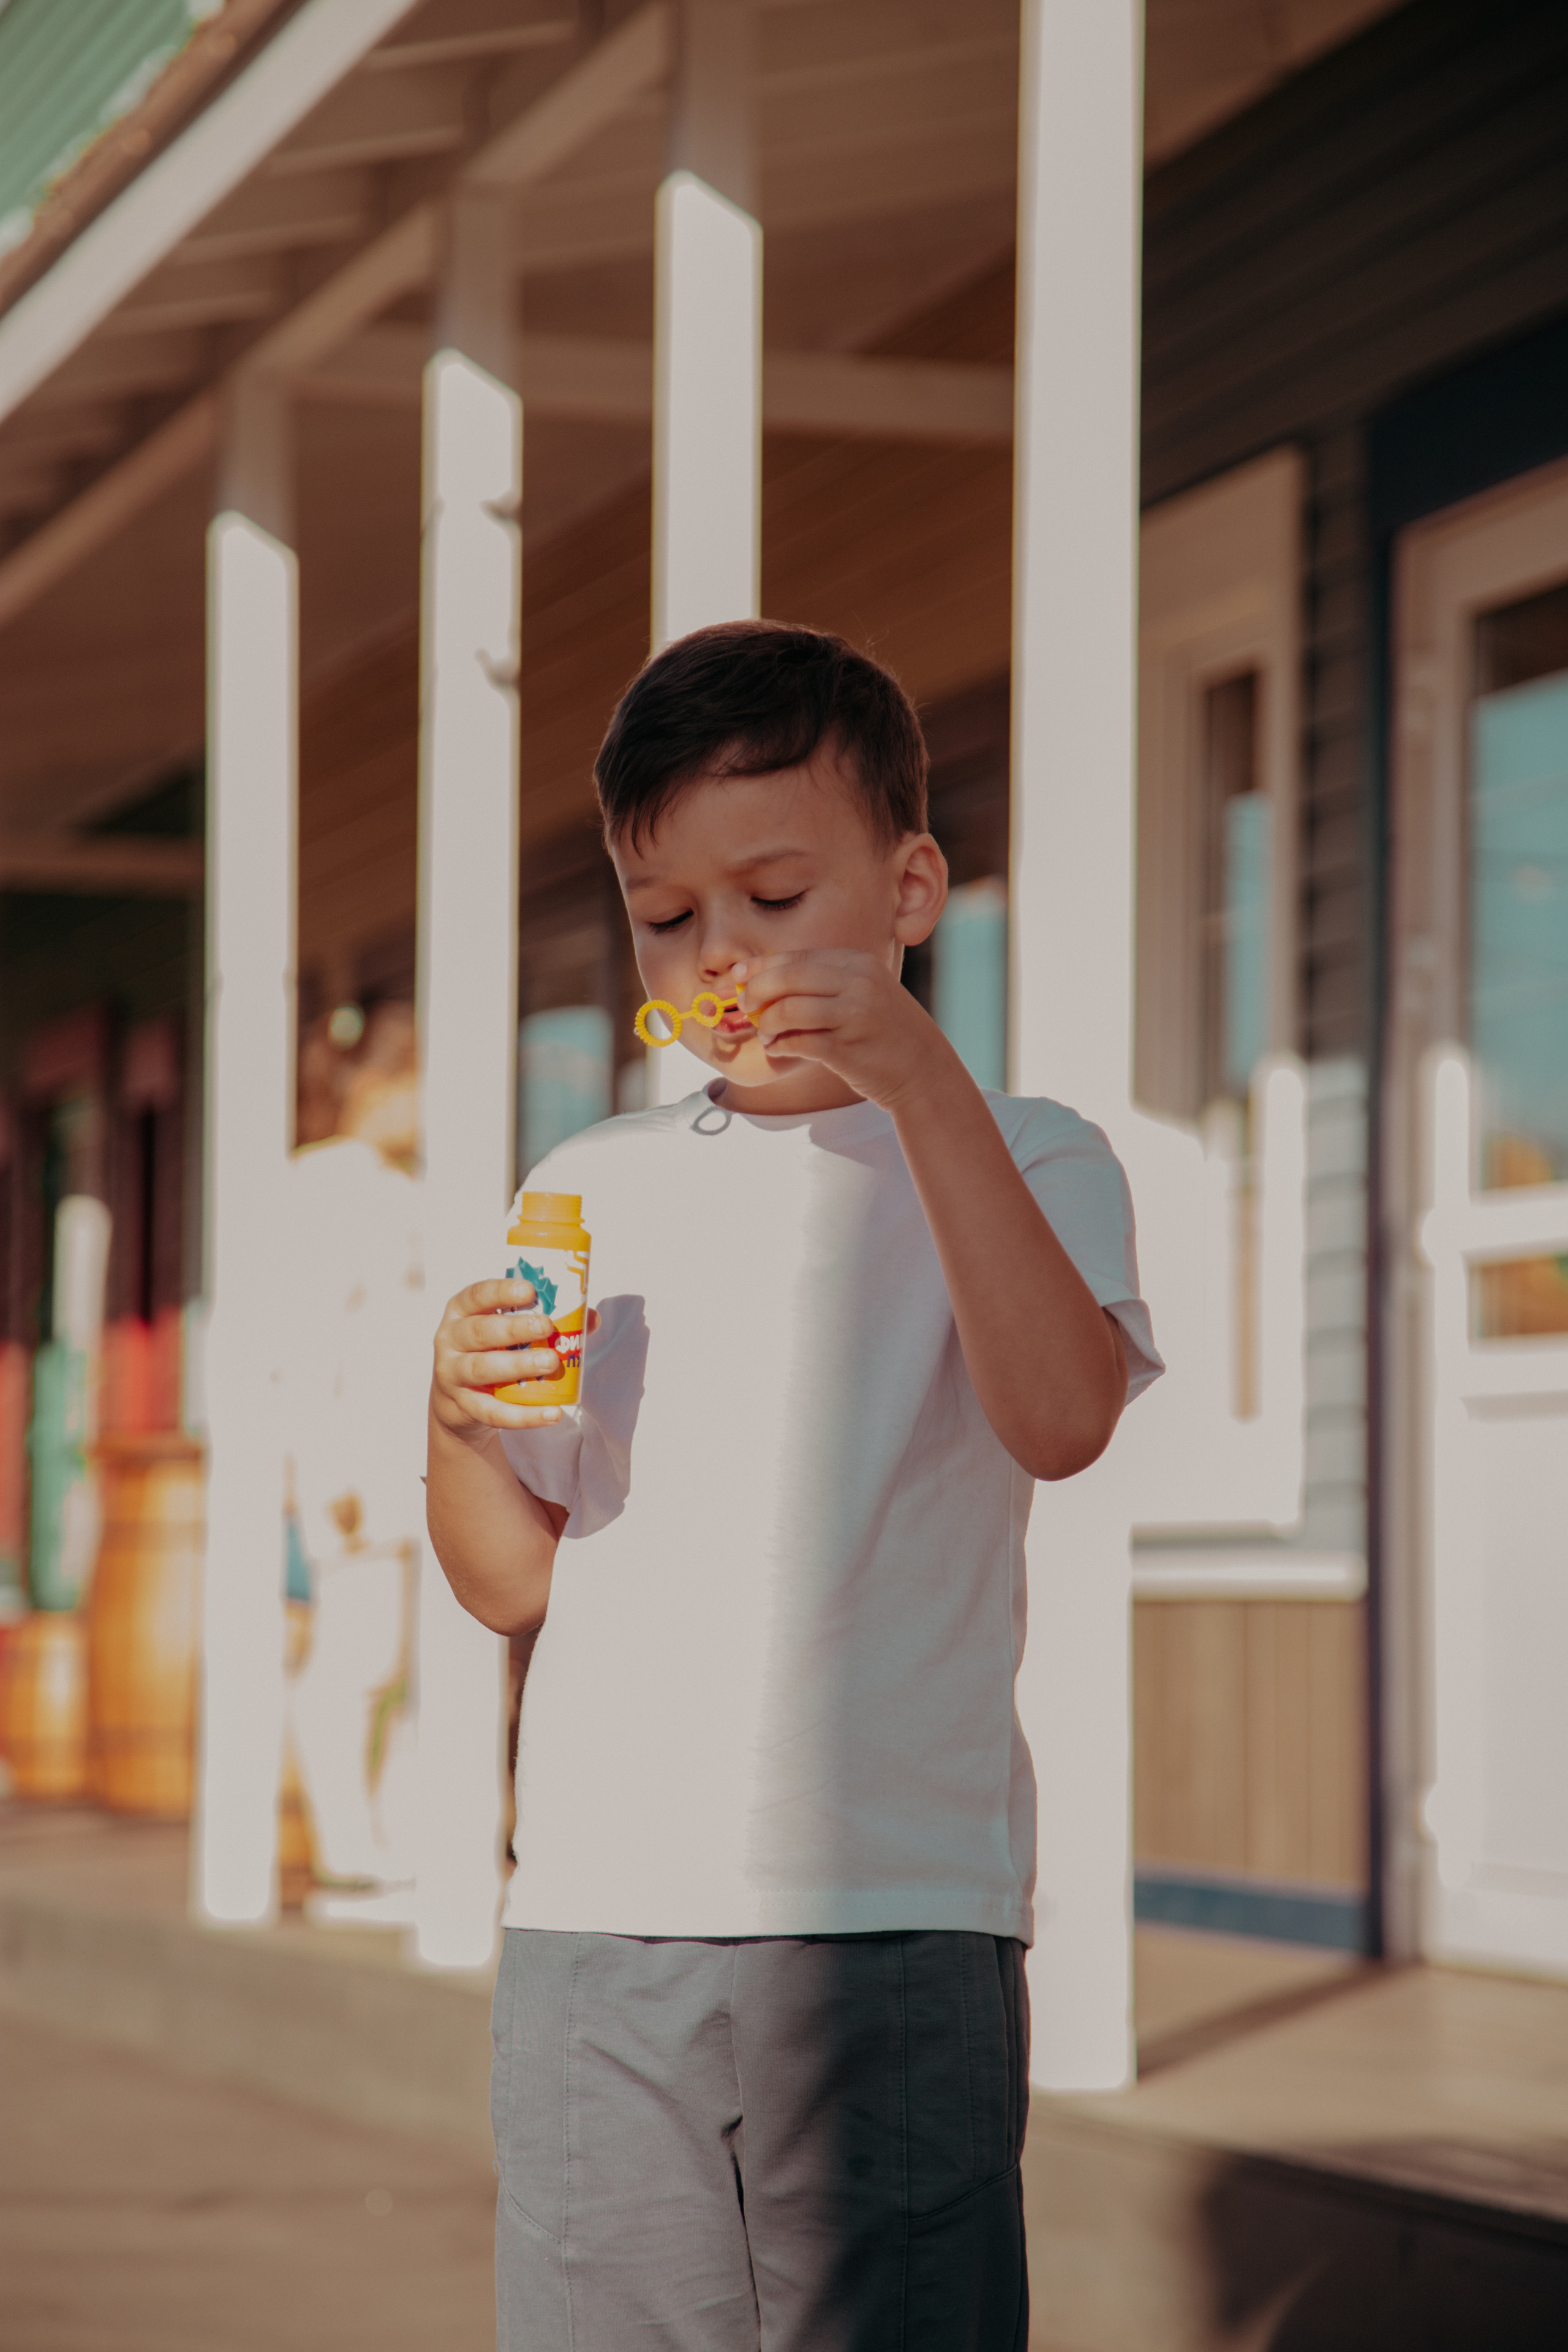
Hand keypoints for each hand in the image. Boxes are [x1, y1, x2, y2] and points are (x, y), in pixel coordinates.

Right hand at [431, 1278, 573, 1445]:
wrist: (458, 1401)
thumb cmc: (490, 1352)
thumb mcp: (506, 1333)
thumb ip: (544, 1322)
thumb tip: (590, 1318)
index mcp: (462, 1311)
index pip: (477, 1294)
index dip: (502, 1291)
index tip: (530, 1291)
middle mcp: (451, 1339)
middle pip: (480, 1331)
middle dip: (514, 1329)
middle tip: (547, 1326)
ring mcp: (453, 1374)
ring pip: (483, 1369)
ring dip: (519, 1365)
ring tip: (550, 1363)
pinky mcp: (464, 1406)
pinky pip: (494, 1412)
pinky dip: (524, 1415)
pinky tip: (551, 1412)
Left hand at [736, 949, 955, 1112]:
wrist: (923, 1070)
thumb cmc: (884, 1032)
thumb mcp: (861, 994)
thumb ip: (822, 984)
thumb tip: (762, 980)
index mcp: (858, 963)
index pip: (797, 957)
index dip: (761, 966)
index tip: (737, 977)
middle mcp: (858, 983)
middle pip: (789, 977)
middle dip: (757, 990)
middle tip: (745, 1005)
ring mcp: (854, 1015)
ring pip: (789, 1010)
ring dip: (767, 1023)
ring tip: (766, 1034)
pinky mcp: (847, 1048)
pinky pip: (798, 1042)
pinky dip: (781, 1045)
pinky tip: (780, 1049)